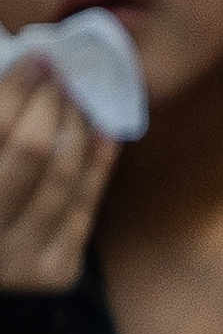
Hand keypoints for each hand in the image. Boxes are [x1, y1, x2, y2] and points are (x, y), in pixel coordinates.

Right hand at [0, 60, 117, 294]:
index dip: (16, 90)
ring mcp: (23, 258)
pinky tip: (103, 134)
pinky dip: (98, 165)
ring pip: (63, 177)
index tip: (36, 61)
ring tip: (79, 99)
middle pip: (31, 150)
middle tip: (60, 76)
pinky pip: (85, 207)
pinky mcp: (58, 272)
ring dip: (77, 130)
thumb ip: (0, 126)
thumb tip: (16, 67)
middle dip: (49, 105)